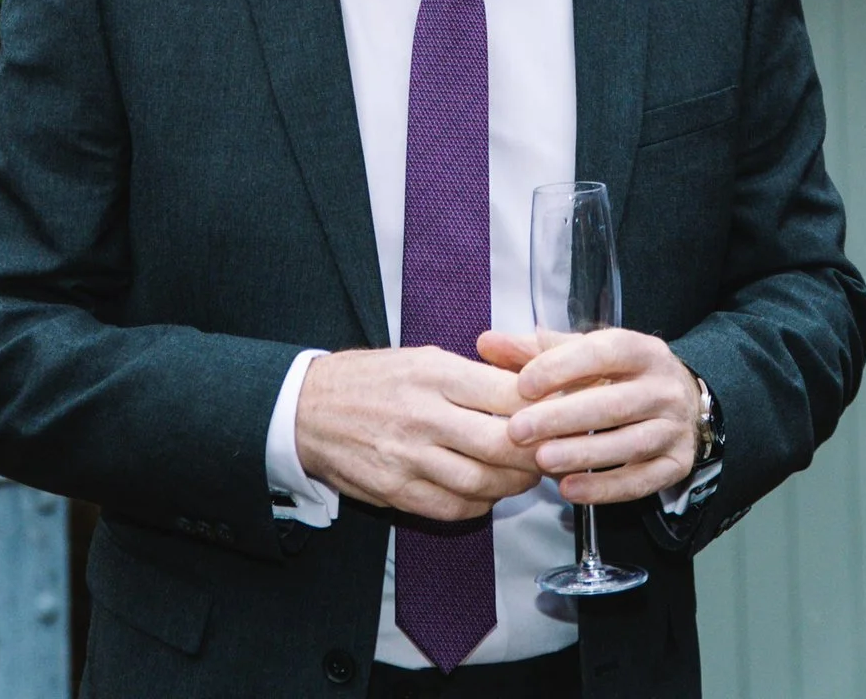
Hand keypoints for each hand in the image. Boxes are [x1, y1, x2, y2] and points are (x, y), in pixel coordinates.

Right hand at [294, 346, 540, 523]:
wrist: (306, 409)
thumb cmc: (371, 379)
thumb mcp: (423, 358)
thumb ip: (475, 376)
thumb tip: (531, 393)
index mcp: (433, 373)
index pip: (508, 395)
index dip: (543, 411)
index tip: (559, 415)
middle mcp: (422, 415)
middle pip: (502, 445)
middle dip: (537, 455)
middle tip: (551, 453)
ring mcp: (408, 458)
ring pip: (483, 482)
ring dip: (514, 484)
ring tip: (523, 474)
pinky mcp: (396, 491)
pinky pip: (454, 507)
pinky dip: (480, 503)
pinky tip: (486, 491)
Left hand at [480, 327, 701, 505]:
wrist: (682, 401)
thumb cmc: (620, 375)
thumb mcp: (585, 354)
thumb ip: (534, 350)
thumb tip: (487, 343)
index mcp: (641, 350)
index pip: (602, 352)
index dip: (561, 368)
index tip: (522, 385)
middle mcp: (664, 388)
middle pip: (613, 404)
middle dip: (562, 418)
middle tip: (517, 431)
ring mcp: (674, 428)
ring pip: (628, 444)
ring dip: (582, 454)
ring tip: (541, 461)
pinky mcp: (677, 464)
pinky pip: (641, 481)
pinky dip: (604, 488)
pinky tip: (569, 489)